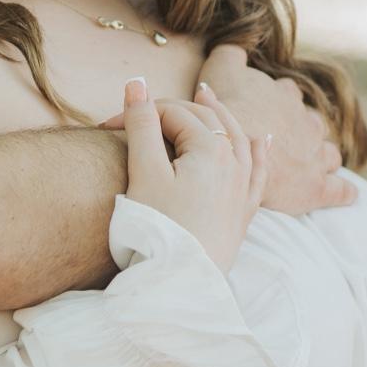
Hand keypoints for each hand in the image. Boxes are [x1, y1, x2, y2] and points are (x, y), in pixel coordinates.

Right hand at [119, 77, 268, 271]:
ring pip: (236, 136)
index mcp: (209, 148)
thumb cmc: (158, 229)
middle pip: (204, 119)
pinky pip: (257, 170)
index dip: (137, 113)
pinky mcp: (244, 211)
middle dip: (171, 111)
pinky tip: (260, 140)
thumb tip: (137, 82)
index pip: (171, 114)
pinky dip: (257, 149)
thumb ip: (141, 124)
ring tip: (206, 96)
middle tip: (139, 112)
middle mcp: (233, 162)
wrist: (180, 284)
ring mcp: (242, 187)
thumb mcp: (144, 172)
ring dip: (219, 114)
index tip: (106, 127)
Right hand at [197, 44, 354, 213]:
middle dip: (302, 131)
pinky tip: (348, 194)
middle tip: (283, 141)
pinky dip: (344, 191)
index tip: (261, 109)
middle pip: (311, 124)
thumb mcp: (221, 68)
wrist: (230, 149)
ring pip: (329, 154)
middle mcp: (306, 123)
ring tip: (310, 166)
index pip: (286, 94)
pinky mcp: (316, 187)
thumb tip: (237, 43)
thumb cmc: (226, 109)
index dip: (274, 101)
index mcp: (286, 96)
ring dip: (323, 158)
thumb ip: (231, 52)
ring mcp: (315, 155)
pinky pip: (339, 190)